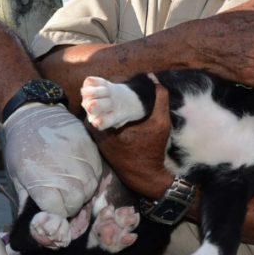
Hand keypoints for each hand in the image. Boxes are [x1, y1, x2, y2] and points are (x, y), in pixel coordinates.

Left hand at [3, 103, 102, 217]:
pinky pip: (96, 171)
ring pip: (89, 188)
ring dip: (82, 191)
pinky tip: (78, 172)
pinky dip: (89, 176)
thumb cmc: (21, 147)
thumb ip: (26, 200)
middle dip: (70, 204)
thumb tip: (36, 223)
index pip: (58, 211)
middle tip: (62, 197)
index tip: (52, 208)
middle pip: (77, 202)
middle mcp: (61, 171)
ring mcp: (76, 158)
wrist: (31, 114)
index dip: (55, 213)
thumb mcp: (17, 175)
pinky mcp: (87, 146)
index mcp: (39, 180)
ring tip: (70, 183)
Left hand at [93, 85, 172, 199]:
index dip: (100, 93)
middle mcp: (100, 137)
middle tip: (106, 92)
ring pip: (92, 120)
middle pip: (92, 111)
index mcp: (110, 129)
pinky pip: (96, 129)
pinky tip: (110, 114)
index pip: (96, 104)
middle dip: (97, 101)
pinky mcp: (100, 147)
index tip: (108, 87)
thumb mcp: (161, 124)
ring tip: (107, 100)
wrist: (147, 176)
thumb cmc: (152, 150)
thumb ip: (160, 101)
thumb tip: (155, 78)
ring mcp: (99, 143)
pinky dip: (100, 121)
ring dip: (98, 111)